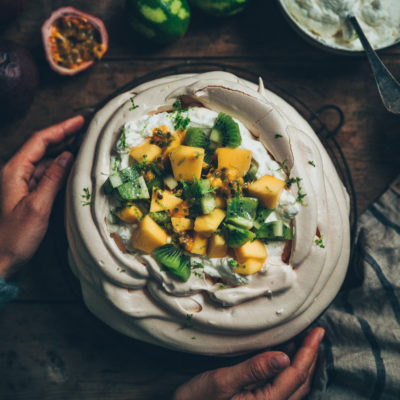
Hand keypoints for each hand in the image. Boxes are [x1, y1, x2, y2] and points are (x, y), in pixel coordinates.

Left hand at [0, 116, 83, 278]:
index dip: (60, 128)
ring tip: (82, 141)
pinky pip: (46, 173)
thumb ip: (52, 179)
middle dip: (63, 134)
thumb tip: (68, 156)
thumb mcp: (37, 207)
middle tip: (85, 127)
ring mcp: (22, 182)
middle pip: (42, 146)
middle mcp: (17, 173)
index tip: (79, 121)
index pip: (39, 141)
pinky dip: (60, 165)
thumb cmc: (15, 236)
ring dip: (63, 149)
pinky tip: (72, 164)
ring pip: (45, 159)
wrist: (1, 258)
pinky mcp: (29, 192)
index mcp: (15, 171)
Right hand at [173, 327, 323, 399]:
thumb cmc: (199, 399)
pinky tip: (289, 356)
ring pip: (297, 386)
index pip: (296, 375)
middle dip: (312, 356)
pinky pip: (286, 387)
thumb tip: (284, 357)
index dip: (309, 352)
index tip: (317, 332)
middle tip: (316, 333)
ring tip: (308, 341)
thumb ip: (254, 369)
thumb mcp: (223, 381)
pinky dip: (293, 370)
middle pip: (302, 381)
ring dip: (305, 363)